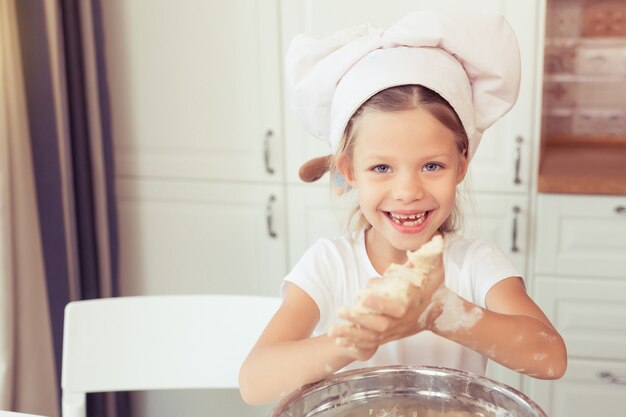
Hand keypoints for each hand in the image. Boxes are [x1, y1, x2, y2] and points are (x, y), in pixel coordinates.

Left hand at [331, 253, 445, 349]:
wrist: (440, 311)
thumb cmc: (433, 285)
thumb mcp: (435, 268)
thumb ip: (430, 255)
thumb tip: (435, 238)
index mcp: (412, 303)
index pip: (396, 307)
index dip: (381, 304)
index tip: (363, 297)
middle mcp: (404, 320)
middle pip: (380, 325)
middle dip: (359, 319)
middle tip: (340, 311)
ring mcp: (396, 331)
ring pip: (372, 337)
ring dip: (351, 334)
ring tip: (332, 330)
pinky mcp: (389, 336)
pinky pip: (370, 343)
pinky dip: (354, 343)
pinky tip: (337, 341)